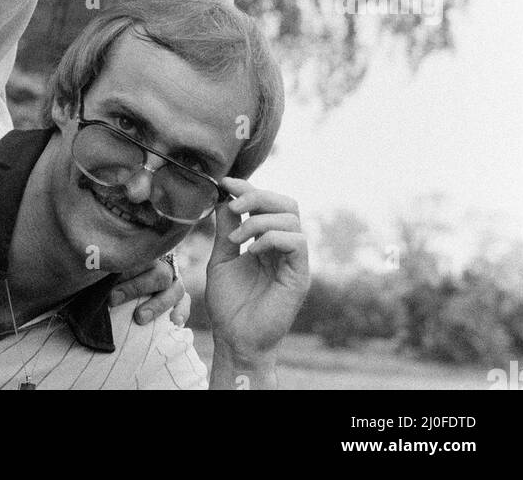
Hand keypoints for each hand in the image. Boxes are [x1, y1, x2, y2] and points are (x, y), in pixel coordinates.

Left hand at [109, 256, 190, 326]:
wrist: (143, 281)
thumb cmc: (119, 274)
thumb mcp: (113, 268)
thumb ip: (104, 269)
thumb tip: (85, 264)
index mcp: (146, 255)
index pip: (140, 257)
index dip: (126, 269)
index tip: (107, 280)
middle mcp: (163, 266)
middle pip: (156, 273)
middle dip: (134, 287)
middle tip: (112, 299)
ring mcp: (174, 282)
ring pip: (175, 289)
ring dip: (156, 304)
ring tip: (139, 318)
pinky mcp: (181, 298)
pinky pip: (186, 303)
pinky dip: (182, 311)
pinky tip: (174, 322)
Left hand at [205, 179, 308, 370]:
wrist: (235, 338)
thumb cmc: (229, 304)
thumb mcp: (222, 258)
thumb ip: (226, 229)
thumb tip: (226, 198)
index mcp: (267, 241)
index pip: (268, 203)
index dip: (249, 188)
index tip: (226, 183)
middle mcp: (284, 247)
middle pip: (286, 203)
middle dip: (258, 196)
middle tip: (234, 205)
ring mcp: (294, 261)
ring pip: (291, 218)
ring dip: (259, 220)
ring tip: (236, 239)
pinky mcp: (300, 275)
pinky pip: (296, 242)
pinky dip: (272, 238)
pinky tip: (252, 251)